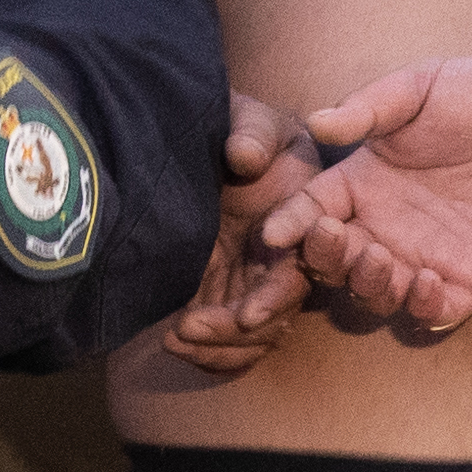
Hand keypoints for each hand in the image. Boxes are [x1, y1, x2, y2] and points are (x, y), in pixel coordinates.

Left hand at [166, 95, 327, 372]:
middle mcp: (283, 263)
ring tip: (173, 339)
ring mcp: (253, 283)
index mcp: (302, 228)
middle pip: (273, 319)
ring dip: (216, 349)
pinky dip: (205, 352)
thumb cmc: (240, 128)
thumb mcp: (251, 119)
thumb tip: (244, 155)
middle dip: (234, 333)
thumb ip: (252, 132)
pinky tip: (169, 342)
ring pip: (250, 340)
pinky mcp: (224, 295)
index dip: (274, 298)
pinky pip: (226, 342)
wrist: (207, 143)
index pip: (297, 273)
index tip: (245, 313)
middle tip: (186, 327)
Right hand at [259, 53, 471, 333]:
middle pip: (335, 261)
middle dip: (325, 258)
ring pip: (377, 293)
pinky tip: (425, 282)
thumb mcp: (422, 88)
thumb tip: (316, 122)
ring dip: (368, 285)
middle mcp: (387, 225)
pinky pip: (435, 311)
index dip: (290, 224)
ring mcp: (427, 256)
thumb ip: (370, 108)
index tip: (276, 233)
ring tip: (379, 259)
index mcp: (365, 182)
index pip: (311, 211)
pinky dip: (423, 306)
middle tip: (335, 239)